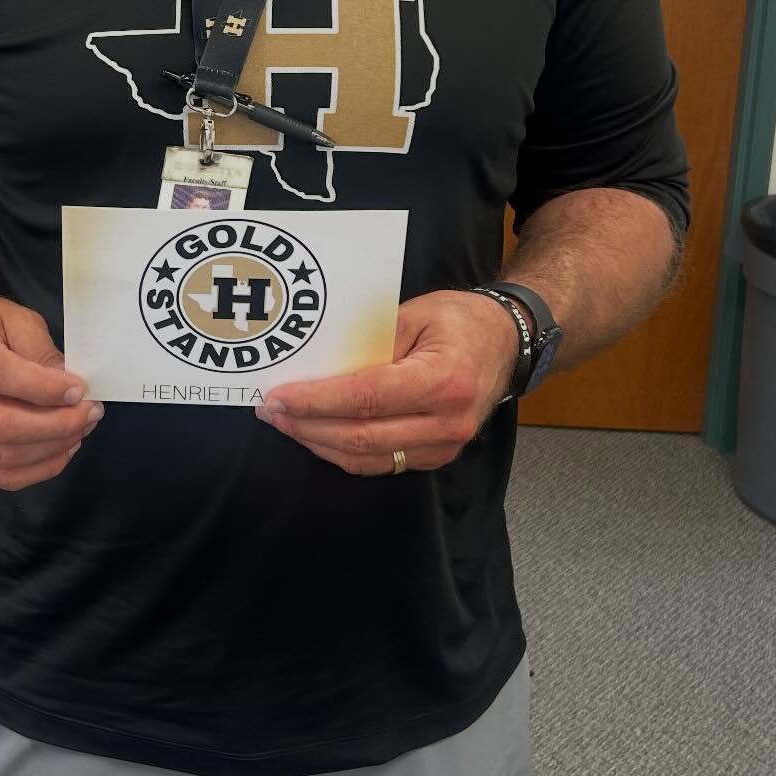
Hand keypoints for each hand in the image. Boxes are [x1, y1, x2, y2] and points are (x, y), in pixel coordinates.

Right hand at [0, 294, 100, 490]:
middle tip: (89, 414)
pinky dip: (33, 470)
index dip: (41, 388)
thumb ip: (40, 351)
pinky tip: (58, 451)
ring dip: (49, 449)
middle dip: (54, 425)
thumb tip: (71, 391)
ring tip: (80, 431)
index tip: (78, 390)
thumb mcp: (13, 318)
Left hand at [255, 290, 518, 475]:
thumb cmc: (460, 320)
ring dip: (319, 442)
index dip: (317, 401)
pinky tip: (317, 433)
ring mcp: (444, 447)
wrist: (506, 342)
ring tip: (285, 422)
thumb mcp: (414, 313)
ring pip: (367, 458)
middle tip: (270, 410)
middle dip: (307, 426)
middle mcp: (447, 422)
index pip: (366, 399)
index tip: (278, 396)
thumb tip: (317, 365)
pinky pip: (381, 462)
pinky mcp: (436, 457)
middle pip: (362, 436)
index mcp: (444, 381)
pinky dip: (343, 450)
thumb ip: (368, 340)